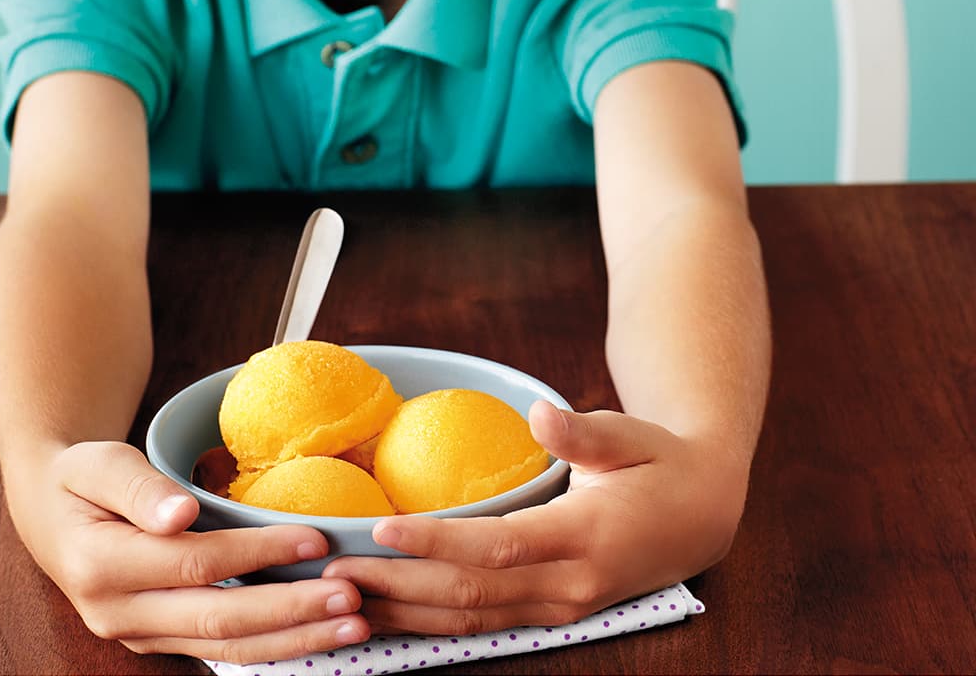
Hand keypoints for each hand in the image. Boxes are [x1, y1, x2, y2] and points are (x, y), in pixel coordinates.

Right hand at [5, 441, 368, 661]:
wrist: (52, 516)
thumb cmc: (80, 478)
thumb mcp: (96, 464)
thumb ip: (138, 488)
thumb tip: (181, 515)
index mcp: (101, 566)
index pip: (195, 564)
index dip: (258, 554)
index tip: (316, 539)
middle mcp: (118, 614)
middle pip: (218, 620)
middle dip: (291, 611)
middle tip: (352, 596)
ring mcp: (140, 635)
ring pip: (226, 648)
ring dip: (294, 639)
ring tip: (354, 625)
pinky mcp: (161, 640)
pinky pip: (224, 649)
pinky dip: (277, 644)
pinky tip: (321, 632)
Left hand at [322, 401, 748, 634]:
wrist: (701, 516)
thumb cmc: (659, 466)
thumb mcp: (630, 437)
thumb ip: (583, 431)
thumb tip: (540, 411)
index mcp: (586, 537)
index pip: (498, 547)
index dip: (436, 541)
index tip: (382, 527)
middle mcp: (570, 585)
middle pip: (471, 595)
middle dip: (399, 584)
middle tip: (336, 569)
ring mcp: (561, 608)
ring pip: (469, 622)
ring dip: (404, 612)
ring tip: (345, 597)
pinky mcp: (550, 615)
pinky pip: (481, 626)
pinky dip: (429, 623)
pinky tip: (388, 613)